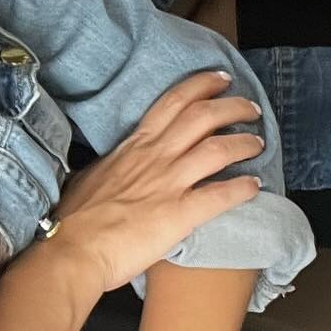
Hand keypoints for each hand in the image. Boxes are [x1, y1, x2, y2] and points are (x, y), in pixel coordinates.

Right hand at [51, 71, 263, 294]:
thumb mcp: (90, 177)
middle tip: (251, 107)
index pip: (172, 103)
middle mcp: (155, 157)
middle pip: (202, 117)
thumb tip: (111, 165)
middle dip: (232, 107)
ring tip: (257, 143)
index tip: (220, 80)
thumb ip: (111, 166)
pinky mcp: (179, 214)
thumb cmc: (75, 217)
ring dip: (243, 143)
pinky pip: (220, 196)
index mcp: (134, 146)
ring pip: (217, 149)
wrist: (73, 249)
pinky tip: (255, 187)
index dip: (201, 87)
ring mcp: (168, 184)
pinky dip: (242, 189)